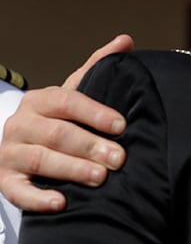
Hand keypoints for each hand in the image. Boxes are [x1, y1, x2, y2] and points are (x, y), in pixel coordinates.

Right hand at [0, 35, 133, 211]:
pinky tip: (61, 202)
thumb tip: (125, 40)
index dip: (94, 113)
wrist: (22, 148)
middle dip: (89, 146)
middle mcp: (20, 125)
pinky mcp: (5, 181)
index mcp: (39, 101)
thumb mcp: (74, 93)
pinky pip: (17, 192)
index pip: (66, 101)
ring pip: (40, 160)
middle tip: (119, 159)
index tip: (122, 126)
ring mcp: (10, 153)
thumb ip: (97, 68)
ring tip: (100, 178)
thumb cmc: (58, 120)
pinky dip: (38, 198)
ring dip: (71, 169)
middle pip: (56, 134)